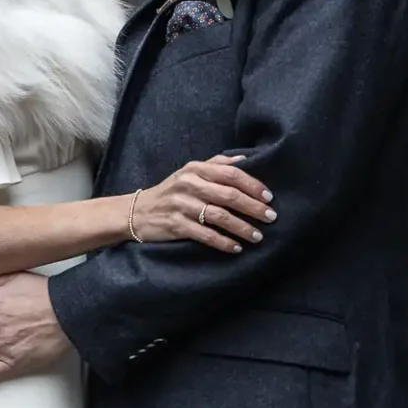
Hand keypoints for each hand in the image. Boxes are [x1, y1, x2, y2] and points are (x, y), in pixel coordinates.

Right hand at [134, 154, 274, 253]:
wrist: (137, 212)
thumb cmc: (170, 192)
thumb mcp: (189, 172)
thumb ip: (216, 164)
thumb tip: (245, 159)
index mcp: (195, 169)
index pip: (230, 173)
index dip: (253, 185)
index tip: (269, 197)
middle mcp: (189, 184)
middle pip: (229, 195)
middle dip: (253, 208)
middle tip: (271, 217)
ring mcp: (181, 205)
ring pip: (219, 216)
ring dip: (242, 228)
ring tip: (258, 236)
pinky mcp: (176, 225)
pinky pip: (205, 235)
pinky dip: (223, 242)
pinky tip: (236, 248)